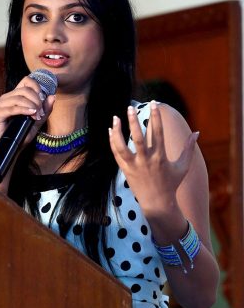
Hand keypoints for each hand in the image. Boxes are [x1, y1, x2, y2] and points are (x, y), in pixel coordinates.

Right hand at [0, 75, 54, 149]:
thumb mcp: (37, 122)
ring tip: (37, 116)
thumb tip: (53, 96)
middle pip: (24, 90)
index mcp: (15, 96)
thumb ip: (45, 110)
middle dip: (37, 100)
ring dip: (31, 105)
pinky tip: (31, 114)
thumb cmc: (22, 135)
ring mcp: (0, 106)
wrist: (10, 150)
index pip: (26, 81)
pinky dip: (23, 110)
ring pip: (18, 98)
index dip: (37, 87)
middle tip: (41, 113)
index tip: (43, 100)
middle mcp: (6, 98)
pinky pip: (11, 108)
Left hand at [108, 102, 198, 216]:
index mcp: (161, 157)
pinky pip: (116, 154)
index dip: (156, 117)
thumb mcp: (183, 167)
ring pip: (122, 147)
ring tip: (115, 117)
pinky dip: (112, 142)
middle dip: (133, 122)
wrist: (157, 204)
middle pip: (138, 139)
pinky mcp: (125, 170)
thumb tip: (197, 132)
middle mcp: (146, 161)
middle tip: (130, 107)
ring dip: (117, 132)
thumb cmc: (171, 184)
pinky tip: (110, 131)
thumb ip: (188, 148)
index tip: (153, 103)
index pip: (157, 133)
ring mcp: (134, 166)